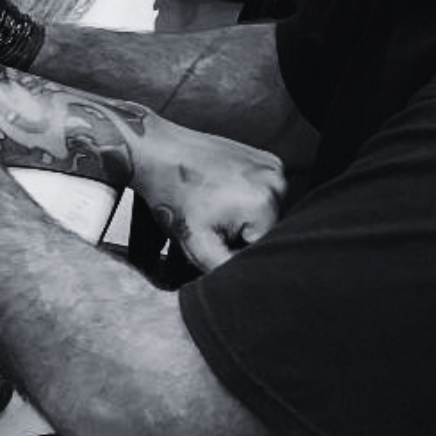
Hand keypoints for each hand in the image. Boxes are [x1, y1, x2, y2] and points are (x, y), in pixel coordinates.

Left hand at [134, 122, 285, 270]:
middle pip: (266, 229)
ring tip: (213, 204)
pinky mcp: (266, 159)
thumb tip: (247, 281)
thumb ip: (226, 268)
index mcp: (264, 203)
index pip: (261, 248)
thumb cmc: (172, 194)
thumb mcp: (197, 244)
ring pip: (264, 213)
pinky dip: (244, 198)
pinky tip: (220, 191)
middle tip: (210, 218)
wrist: (158, 154)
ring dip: (243, 216)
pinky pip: (262, 193)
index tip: (211, 233)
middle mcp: (276, 181)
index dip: (235, 250)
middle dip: (240, 233)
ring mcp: (273, 167)